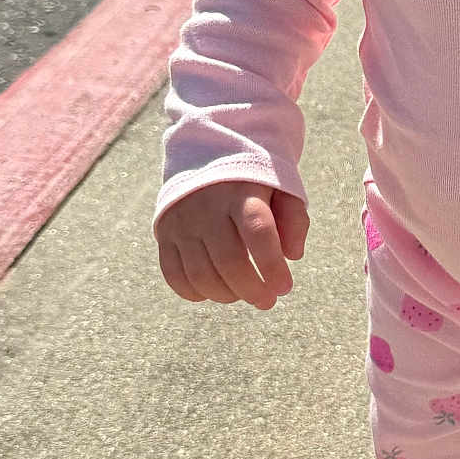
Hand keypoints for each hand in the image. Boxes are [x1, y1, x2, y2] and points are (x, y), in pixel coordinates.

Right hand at [154, 181, 308, 310]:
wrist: (207, 157)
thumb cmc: (253, 183)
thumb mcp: (282, 189)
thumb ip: (294, 219)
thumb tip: (293, 256)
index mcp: (242, 193)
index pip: (258, 232)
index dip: (272, 265)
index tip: (284, 287)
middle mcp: (207, 207)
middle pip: (229, 261)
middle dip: (252, 289)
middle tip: (268, 301)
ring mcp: (182, 221)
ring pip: (200, 274)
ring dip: (226, 295)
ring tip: (244, 294)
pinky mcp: (165, 233)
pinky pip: (174, 275)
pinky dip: (194, 293)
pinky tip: (214, 292)